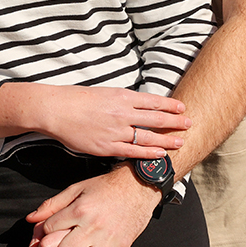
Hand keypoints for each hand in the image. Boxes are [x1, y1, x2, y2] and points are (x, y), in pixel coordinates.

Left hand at [26, 165, 161, 246]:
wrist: (137, 186)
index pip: (50, 230)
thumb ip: (52, 205)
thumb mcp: (76, 189)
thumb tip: (31, 220)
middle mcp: (94, 227)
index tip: (47, 235)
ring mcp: (110, 240)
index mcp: (80, 210)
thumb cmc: (105, 187)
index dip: (43, 235)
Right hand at [33, 86, 190, 159]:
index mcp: (122, 96)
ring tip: (180, 141)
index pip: (153, 101)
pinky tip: (160, 154)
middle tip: (189, 124)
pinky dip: (148, 152)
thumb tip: (138, 105)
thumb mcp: (104, 93)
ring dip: (167, 139)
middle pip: (155, 119)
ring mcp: (116, 131)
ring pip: (148, 136)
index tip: (182, 107)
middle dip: (175, 122)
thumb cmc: (78, 99)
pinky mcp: (107, 147)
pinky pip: (133, 151)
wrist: (56, 110)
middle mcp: (122, 113)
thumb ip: (122, 100)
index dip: (170, 105)